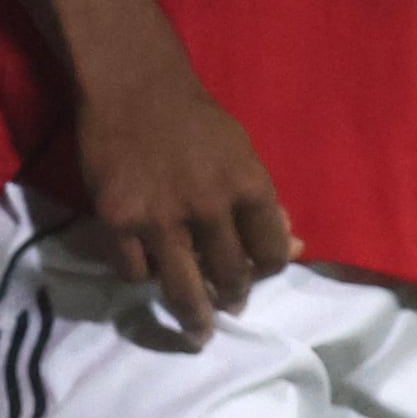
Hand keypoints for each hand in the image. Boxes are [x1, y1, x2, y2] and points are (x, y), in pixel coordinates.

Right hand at [71, 51, 291, 345]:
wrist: (132, 85)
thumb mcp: (241, 153)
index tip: (258, 273)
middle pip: (231, 278)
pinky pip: (135, 272)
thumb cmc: (193, 118)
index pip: (272, 253)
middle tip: (229, 307)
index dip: (268, 270)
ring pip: (184, 291)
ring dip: (195, 318)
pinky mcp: (119, 221)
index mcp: (249, 187)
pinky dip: (141, 274)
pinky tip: (147, 267)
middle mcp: (210, 207)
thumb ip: (264, 205)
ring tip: (198, 332)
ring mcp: (162, 218)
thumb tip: (296, 246)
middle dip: (233, 299)